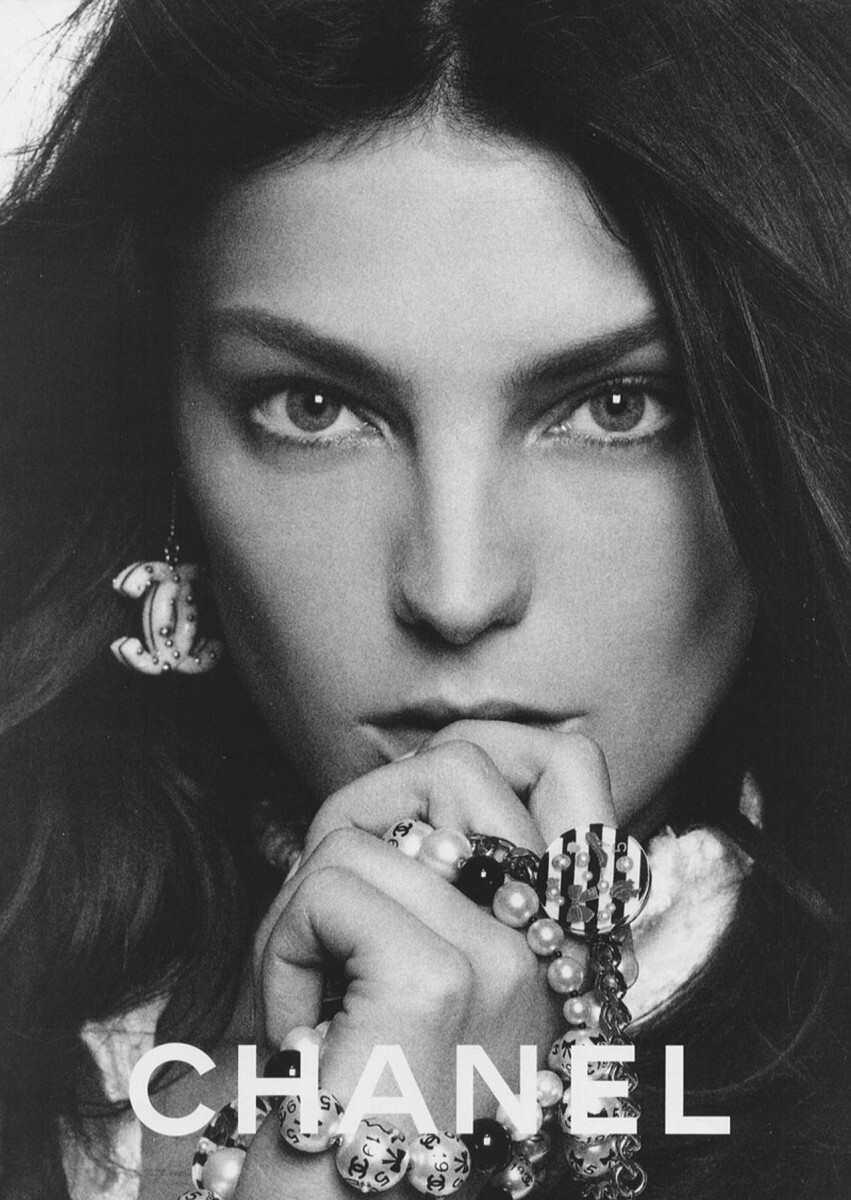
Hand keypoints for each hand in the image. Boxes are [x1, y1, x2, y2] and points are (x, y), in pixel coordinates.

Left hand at [239, 727, 616, 1197]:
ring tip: (311, 997)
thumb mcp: (419, 973)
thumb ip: (438, 878)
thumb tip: (407, 778)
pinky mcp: (439, 980)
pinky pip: (329, 885)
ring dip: (300, 911)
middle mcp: (551, 945)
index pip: (574, 763)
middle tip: (328, 916)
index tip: (410, 816)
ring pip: (364, 833)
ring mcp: (507, 959)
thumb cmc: (359, 1097)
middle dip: (359, 815)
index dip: (493, 747)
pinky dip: (282, 949)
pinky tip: (301, 1030)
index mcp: (558, 940)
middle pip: (457, 764)